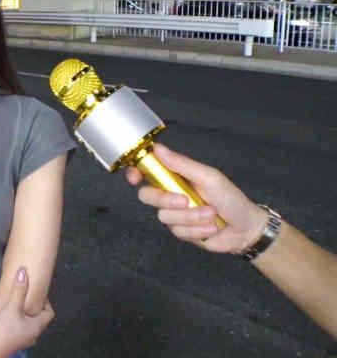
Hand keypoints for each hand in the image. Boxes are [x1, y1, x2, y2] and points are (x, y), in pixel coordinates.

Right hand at [0, 268, 53, 357]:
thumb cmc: (2, 330)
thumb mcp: (11, 307)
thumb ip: (18, 289)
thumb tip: (23, 271)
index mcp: (36, 327)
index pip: (49, 313)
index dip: (46, 302)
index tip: (38, 293)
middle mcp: (33, 335)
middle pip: (40, 319)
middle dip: (35, 308)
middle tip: (28, 298)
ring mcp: (23, 341)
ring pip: (30, 326)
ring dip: (26, 316)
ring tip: (18, 306)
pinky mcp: (14, 343)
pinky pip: (21, 330)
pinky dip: (19, 323)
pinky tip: (9, 318)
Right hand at [124, 143, 268, 252]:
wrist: (245, 228)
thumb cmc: (231, 198)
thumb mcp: (209, 177)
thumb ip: (182, 164)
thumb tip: (158, 148)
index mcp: (175, 176)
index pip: (147, 171)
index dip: (135, 172)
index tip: (135, 177)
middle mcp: (171, 194)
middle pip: (147, 196)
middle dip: (166, 200)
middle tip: (186, 200)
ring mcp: (175, 214)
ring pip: (164, 216)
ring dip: (191, 217)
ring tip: (211, 215)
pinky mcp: (180, 231)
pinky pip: (177, 231)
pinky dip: (197, 229)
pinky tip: (211, 227)